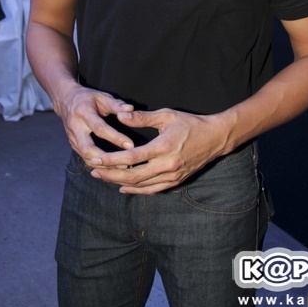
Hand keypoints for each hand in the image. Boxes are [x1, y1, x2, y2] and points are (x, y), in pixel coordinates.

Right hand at [56, 85, 134, 162]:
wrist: (66, 100)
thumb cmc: (89, 98)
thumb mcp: (102, 96)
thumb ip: (116, 104)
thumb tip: (131, 109)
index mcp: (84, 113)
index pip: (100, 128)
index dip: (115, 137)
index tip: (131, 145)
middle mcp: (75, 127)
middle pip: (87, 149)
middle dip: (106, 159)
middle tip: (125, 164)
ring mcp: (72, 138)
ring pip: (85, 157)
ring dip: (103, 166)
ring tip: (122, 169)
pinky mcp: (73, 145)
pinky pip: (85, 158)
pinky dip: (98, 166)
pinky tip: (112, 169)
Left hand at [88, 108, 227, 193]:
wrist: (215, 138)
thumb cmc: (190, 123)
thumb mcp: (166, 116)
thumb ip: (142, 118)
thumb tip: (120, 116)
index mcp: (164, 147)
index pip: (132, 158)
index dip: (112, 159)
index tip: (96, 158)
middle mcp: (167, 165)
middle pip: (133, 176)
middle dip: (110, 174)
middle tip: (93, 170)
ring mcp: (172, 176)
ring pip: (141, 186)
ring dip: (119, 183)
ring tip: (102, 177)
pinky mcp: (175, 182)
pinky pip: (152, 190)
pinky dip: (136, 191)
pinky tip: (122, 187)